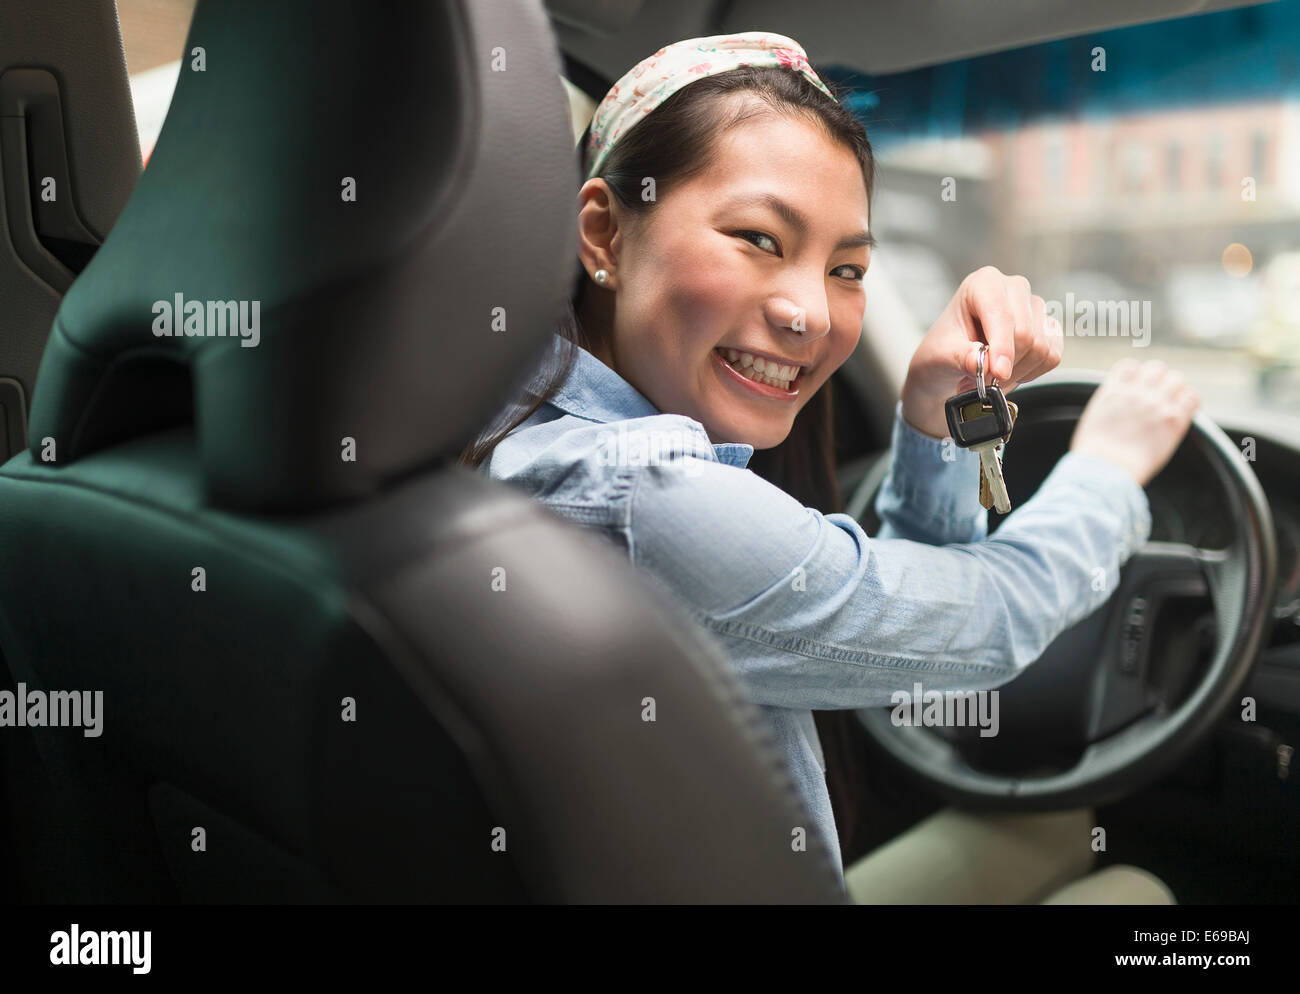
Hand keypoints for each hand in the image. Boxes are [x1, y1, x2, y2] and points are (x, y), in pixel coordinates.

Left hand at [900, 266, 1062, 438]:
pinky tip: (1009, 372)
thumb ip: (962, 357)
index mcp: (984, 283)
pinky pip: (1052, 356)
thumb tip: (983, 364)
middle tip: (980, 383)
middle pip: (1025, 334)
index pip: (1002, 315)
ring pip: (1041, 347)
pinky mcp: (1048, 327)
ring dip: (1016, 372)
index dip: (1002, 347)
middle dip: (1005, 366)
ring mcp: (1034, 306)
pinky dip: (1031, 372)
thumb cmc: (944, 348)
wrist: (950, 359)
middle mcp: (1013, 288)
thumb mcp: (941, 354)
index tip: (998, 373)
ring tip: (989, 378)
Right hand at [1071, 359, 1198, 487]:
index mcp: (1113, 390)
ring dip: (1174, 390)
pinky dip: (1189, 401)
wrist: (1107, 470)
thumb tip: (1119, 402)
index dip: (1135, 375)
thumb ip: (1109, 404)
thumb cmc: (1095, 455)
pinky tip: (1182, 412)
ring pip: (1176, 379)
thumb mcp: (1093, 419)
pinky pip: (1192, 397)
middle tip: (1156, 397)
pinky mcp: (1173, 419)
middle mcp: (1136, 392)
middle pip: (1156, 368)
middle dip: (1157, 381)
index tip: (1136, 387)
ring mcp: (1156, 403)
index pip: (1130, 366)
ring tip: (1170, 405)